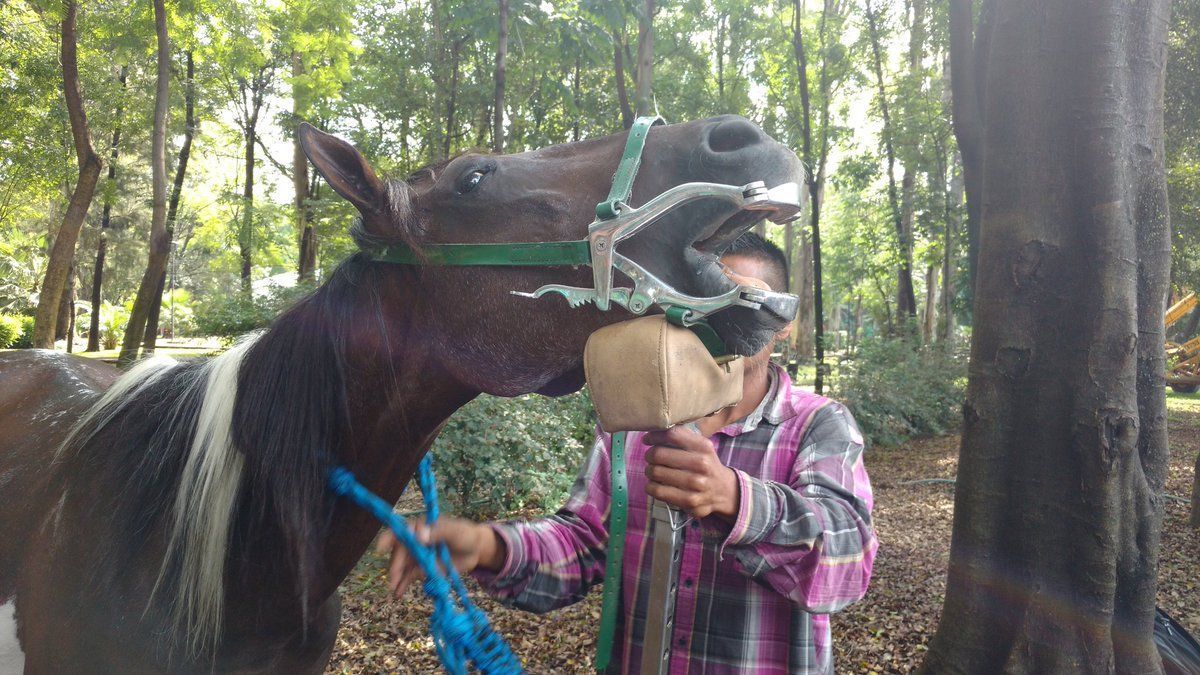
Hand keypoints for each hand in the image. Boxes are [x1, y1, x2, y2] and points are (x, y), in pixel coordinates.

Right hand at [374, 517, 505, 599]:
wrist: (475, 550)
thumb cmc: (465, 534)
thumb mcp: (454, 531)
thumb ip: (438, 532)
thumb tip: (419, 535)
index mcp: (421, 527)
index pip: (401, 531)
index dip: (389, 538)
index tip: (380, 548)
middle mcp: (415, 541)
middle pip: (399, 552)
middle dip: (395, 565)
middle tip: (394, 579)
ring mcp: (417, 556)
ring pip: (402, 567)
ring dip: (396, 578)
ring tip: (395, 591)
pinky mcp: (422, 569)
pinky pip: (409, 577)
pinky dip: (403, 585)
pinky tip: (398, 594)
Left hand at [643, 426, 739, 519]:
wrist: (725, 491)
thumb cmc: (706, 466)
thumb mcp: (702, 448)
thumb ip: (682, 438)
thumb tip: (652, 433)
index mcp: (703, 447)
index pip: (672, 435)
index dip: (654, 436)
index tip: (647, 439)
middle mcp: (702, 464)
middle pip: (659, 454)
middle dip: (649, 455)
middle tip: (650, 458)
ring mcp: (696, 484)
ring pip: (656, 472)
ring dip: (649, 471)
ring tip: (653, 471)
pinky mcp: (690, 501)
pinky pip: (658, 491)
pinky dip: (651, 487)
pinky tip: (654, 485)